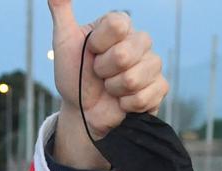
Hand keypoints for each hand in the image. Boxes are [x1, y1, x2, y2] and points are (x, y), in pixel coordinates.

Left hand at [50, 3, 167, 169]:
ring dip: (114, 90)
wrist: (83, 109)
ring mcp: (152, 64)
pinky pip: (144, 97)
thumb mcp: (64, 41)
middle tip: (99, 73)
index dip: (98, 44)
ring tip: (110, 88)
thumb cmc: (75, 74)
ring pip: (133, 79)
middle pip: (124, 55)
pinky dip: (126, 105)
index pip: (117, 25)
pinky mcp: (159, 88)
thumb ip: (61, 10)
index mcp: (121, 25)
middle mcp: (140, 41)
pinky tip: (122, 101)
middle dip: (103, 71)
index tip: (90, 51)